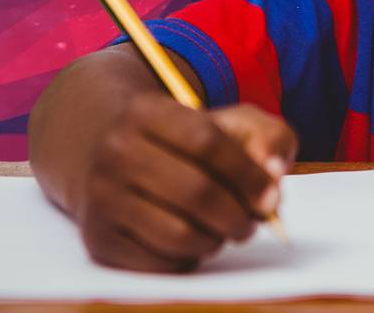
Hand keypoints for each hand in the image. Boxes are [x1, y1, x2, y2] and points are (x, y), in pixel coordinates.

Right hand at [73, 95, 297, 271]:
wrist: (111, 157)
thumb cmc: (185, 143)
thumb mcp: (228, 122)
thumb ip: (267, 137)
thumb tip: (274, 173)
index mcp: (146, 112)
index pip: (207, 142)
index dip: (247, 174)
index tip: (270, 196)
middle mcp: (115, 151)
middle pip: (196, 192)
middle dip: (238, 215)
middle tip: (250, 223)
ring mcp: (102, 197)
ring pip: (180, 234)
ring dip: (216, 240)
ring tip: (222, 230)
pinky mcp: (99, 238)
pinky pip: (160, 261)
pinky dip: (189, 257)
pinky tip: (191, 239)